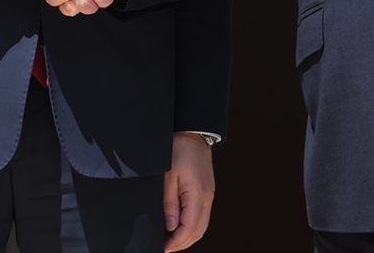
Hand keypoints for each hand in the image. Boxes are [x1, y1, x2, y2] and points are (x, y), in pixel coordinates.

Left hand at [163, 132, 214, 250]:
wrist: (192, 133)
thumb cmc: (179, 150)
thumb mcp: (168, 177)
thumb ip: (169, 203)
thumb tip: (170, 226)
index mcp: (198, 195)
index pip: (190, 228)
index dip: (177, 242)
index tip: (164, 248)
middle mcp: (207, 197)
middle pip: (199, 231)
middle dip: (183, 243)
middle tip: (166, 248)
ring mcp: (209, 195)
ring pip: (202, 225)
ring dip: (188, 236)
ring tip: (171, 240)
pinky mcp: (207, 191)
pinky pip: (202, 216)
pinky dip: (192, 226)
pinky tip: (180, 226)